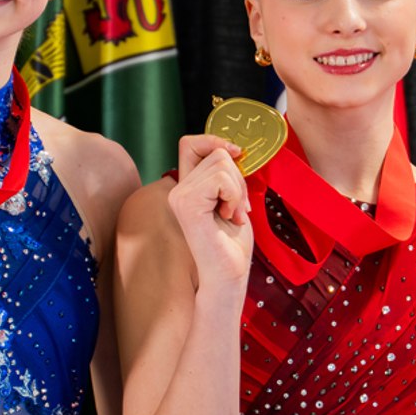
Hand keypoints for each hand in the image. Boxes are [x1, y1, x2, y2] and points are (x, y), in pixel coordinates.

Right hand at [167, 134, 253, 292]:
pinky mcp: (187, 205)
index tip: (236, 154)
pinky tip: (228, 217)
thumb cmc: (231, 244)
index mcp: (187, 187)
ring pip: (221, 163)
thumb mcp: (231, 199)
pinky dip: (234, 196)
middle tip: (237, 208)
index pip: (190, 143)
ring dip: (237, 189)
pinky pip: (220, 179)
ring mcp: (179, 196)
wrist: (228, 275)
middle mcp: (177, 190)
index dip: (213, 140)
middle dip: (238, 178)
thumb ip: (225, 176)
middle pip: (217, 153)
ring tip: (232, 214)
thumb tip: (233, 149)